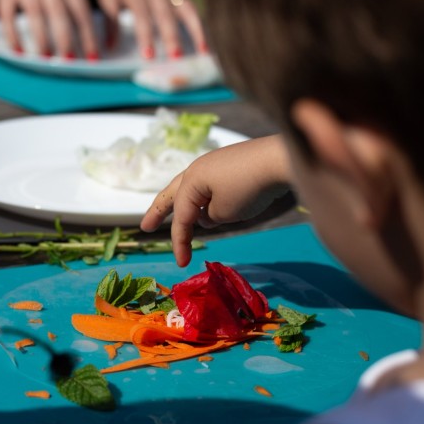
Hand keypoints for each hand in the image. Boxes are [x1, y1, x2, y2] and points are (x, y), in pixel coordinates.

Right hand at [0, 0, 100, 59]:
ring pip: (35, 15)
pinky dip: (13, 35)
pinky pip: (8, 16)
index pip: (81, 9)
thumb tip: (85, 34)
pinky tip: (19, 51)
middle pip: (59, 14)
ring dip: (42, 40)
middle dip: (66, 40)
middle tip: (70, 62)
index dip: (88, 35)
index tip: (92, 56)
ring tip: (46, 59)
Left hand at [97, 0, 206, 59]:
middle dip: (171, 37)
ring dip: (194, 32)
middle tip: (175, 58)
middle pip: (165, 16)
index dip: (145, 36)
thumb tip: (110, 48)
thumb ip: (110, 21)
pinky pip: (193, 10)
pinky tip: (206, 46)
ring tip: (202, 53)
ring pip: (185, 13)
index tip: (149, 55)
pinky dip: (200, 27)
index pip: (141, 17)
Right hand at [141, 135, 291, 266]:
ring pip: (190, 188)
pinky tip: (211, 208)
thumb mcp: (225, 212)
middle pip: (171, 194)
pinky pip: (209, 185)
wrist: (278, 159)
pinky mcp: (231, 165)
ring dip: (184, 205)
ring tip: (181, 221)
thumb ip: (211, 218)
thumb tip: (209, 214)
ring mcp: (214, 164)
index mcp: (191, 181)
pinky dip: (204, 199)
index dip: (179, 242)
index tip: (181, 263)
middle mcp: (197, 169)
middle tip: (145, 227)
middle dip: (158, 212)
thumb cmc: (248, 188)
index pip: (181, 217)